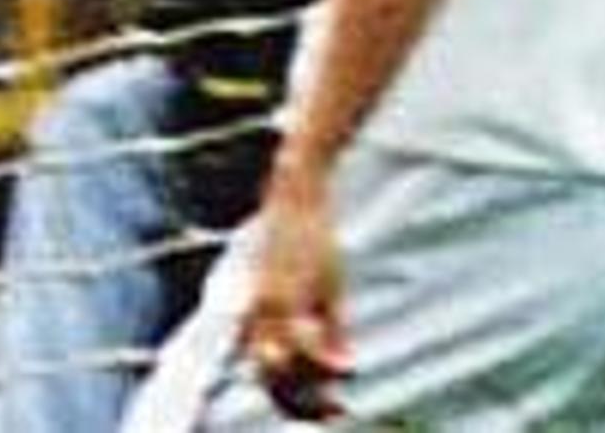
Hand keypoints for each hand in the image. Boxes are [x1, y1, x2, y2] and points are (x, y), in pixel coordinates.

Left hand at [239, 166, 353, 420]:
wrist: (297, 194)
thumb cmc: (309, 241)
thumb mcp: (324, 292)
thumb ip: (329, 331)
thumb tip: (345, 368)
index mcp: (259, 315)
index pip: (266, 375)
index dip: (293, 401)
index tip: (328, 411)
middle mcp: (257, 313)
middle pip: (268, 378)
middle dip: (301, 403)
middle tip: (335, 412)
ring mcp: (270, 303)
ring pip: (281, 366)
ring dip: (312, 388)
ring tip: (339, 398)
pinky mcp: (286, 290)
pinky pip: (299, 339)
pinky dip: (322, 360)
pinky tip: (347, 369)